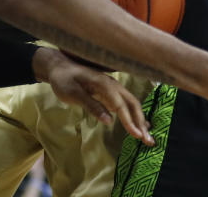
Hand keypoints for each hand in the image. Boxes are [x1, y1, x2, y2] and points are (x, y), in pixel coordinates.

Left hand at [33, 48, 153, 145]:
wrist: (59, 67)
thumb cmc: (64, 80)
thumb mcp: (74, 94)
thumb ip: (92, 105)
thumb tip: (109, 121)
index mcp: (104, 85)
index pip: (121, 106)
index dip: (130, 121)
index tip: (137, 136)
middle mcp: (113, 85)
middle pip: (133, 104)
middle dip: (141, 122)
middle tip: (148, 140)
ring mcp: (113, 88)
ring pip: (131, 104)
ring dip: (140, 120)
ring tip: (147, 136)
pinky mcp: (110, 92)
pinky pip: (126, 104)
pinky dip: (134, 115)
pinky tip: (139, 124)